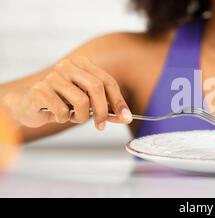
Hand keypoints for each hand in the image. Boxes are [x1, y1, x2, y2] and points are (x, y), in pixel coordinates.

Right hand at [4, 56, 131, 129]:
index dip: (119, 100)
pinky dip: (64, 118)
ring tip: (74, 117)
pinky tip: (58, 116)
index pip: (108, 81)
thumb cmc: (60, 102)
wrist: (26, 105)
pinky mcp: (40, 90)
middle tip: (101, 125)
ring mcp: (52, 76)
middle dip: (103, 110)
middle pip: (96, 87)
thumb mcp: (86, 104)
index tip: (126, 117)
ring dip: (82, 117)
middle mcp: (67, 66)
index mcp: (82, 64)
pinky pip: (63, 110)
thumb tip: (124, 117)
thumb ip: (105, 107)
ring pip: (81, 100)